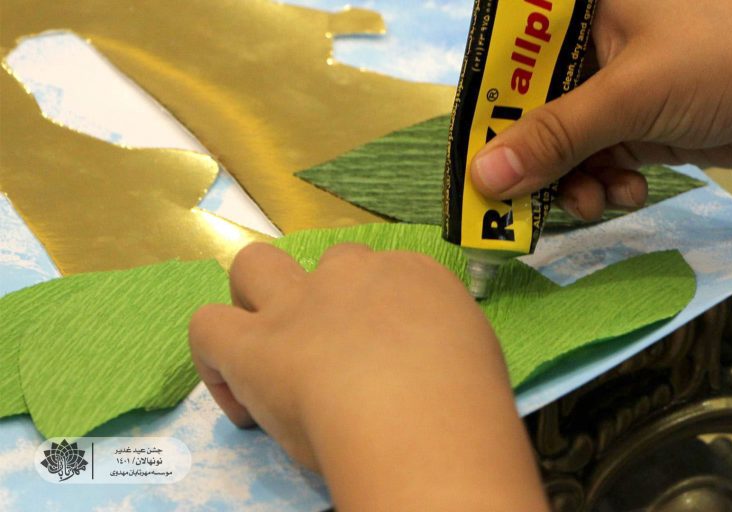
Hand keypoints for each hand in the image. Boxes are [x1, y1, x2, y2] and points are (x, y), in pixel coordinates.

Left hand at [189, 243, 548, 510]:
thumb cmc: (465, 397)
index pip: (387, 274)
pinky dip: (216, 364)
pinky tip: (243, 402)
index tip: (383, 358)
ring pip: (253, 265)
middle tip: (332, 344)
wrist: (420, 417)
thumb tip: (423, 360)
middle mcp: (350, 277)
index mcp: (410, 276)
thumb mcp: (473, 353)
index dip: (379, 315)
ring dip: (254, 300)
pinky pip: (207, 328)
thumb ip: (439, 342)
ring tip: (266, 349)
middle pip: (325, 260)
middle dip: (326, 292)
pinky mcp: (252, 345)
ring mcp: (297, 305)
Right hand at [471, 0, 731, 220]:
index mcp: (579, 11)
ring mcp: (613, 88)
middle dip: (533, 160)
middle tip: (519, 203)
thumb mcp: (631, 95)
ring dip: (571, 181)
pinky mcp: (636, 125)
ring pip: (562, 144)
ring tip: (591, 202)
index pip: (508, 59)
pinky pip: (596, 160)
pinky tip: (627, 191)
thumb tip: (483, 177)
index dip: (487, 110)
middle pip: (531, 109)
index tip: (475, 159)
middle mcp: (589, 46)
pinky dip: (604, 184)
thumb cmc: (726, 59)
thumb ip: (554, 137)